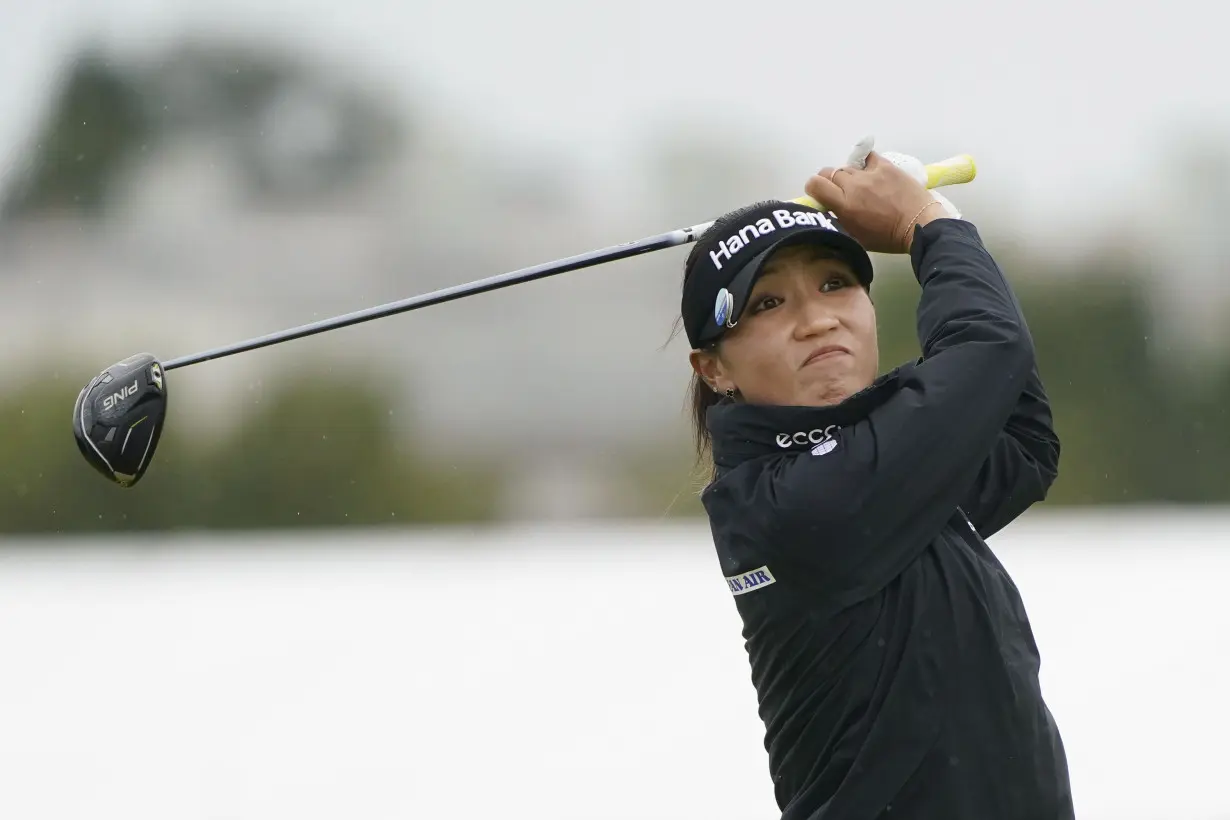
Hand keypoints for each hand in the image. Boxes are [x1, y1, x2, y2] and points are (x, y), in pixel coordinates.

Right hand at [805, 151, 946, 253]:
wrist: (919, 225)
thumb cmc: (887, 238)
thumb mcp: (855, 236)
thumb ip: (838, 220)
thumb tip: (827, 209)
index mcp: (844, 205)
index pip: (815, 184)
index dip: (813, 188)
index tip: (819, 195)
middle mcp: (853, 185)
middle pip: (829, 172)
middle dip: (829, 182)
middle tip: (840, 192)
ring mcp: (870, 173)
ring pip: (847, 167)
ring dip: (848, 176)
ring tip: (859, 186)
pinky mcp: (885, 165)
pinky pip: (867, 157)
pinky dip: (864, 164)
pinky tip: (869, 172)